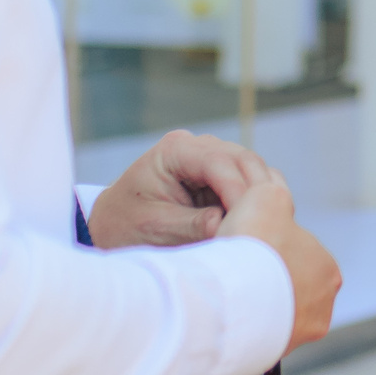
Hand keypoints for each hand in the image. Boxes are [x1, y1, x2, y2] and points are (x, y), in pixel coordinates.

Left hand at [88, 129, 272, 248]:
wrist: (111, 227)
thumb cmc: (126, 226)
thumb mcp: (156, 228)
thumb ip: (193, 225)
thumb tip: (229, 226)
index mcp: (174, 149)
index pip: (220, 161)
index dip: (239, 189)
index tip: (249, 221)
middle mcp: (196, 146)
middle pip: (243, 160)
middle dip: (255, 193)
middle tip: (264, 227)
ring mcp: (209, 158)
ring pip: (251, 170)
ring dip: (259, 198)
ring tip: (262, 229)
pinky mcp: (218, 177)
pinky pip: (246, 184)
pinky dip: (254, 203)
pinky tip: (256, 225)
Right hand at [221, 175, 342, 357]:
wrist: (236, 291)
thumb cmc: (255, 241)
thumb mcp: (267, 196)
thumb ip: (272, 191)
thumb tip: (268, 188)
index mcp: (328, 271)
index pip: (297, 255)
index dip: (268, 246)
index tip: (246, 246)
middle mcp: (322, 307)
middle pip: (285, 286)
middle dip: (263, 279)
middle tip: (235, 271)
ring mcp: (299, 334)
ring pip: (270, 312)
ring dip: (253, 304)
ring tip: (228, 293)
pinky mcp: (274, 354)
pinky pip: (256, 334)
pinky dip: (244, 325)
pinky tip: (227, 313)